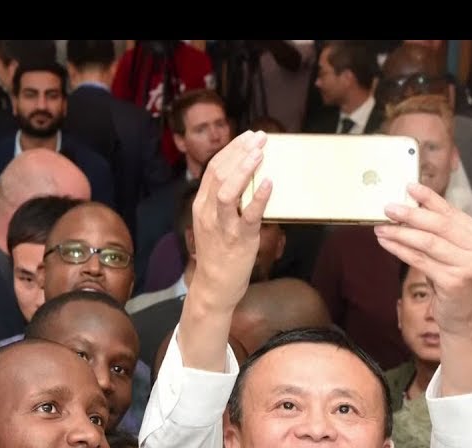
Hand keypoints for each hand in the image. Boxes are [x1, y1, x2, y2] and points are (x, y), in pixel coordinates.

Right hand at [189, 130, 271, 310]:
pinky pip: (249, 216)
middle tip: (259, 138)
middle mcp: (209, 212)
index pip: (213, 169)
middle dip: (240, 152)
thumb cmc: (218, 253)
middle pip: (220, 174)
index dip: (231, 150)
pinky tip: (269, 184)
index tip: (248, 137)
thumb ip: (223, 201)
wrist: (214, 287)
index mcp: (202, 205)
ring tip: (260, 153)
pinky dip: (258, 198)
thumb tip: (244, 179)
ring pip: (228, 191)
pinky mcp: (240, 239)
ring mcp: (223, 226)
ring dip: (244, 169)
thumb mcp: (213, 223)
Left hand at [374, 183, 471, 335]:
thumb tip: (409, 206)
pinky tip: (386, 243)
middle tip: (388, 208)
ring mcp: (471, 266)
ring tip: (381, 227)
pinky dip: (400, 249)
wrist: (461, 314)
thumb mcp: (453, 251)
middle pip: (440, 226)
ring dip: (401, 233)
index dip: (430, 199)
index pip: (452, 213)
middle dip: (411, 214)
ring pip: (428, 243)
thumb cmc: (453, 278)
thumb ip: (441, 230)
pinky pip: (420, 260)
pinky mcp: (455, 281)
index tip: (409, 187)